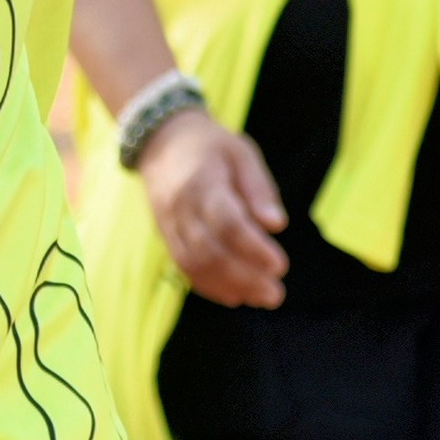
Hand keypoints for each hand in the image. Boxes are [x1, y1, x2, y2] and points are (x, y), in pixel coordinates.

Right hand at [137, 107, 289, 309]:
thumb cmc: (210, 146)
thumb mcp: (241, 153)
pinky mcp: (165, 236)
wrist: (159, 141)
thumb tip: (277, 225)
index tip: (280, 265)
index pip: (226, 222)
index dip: (252, 248)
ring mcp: (168, 224)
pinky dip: (209, 286)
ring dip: (229, 286)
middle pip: (209, 250)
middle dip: (244, 277)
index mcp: (202, 181)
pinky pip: (184, 267)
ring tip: (261, 297)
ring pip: (194, 264)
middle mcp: (180, 206)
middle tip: (275, 293)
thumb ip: (259, 188)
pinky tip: (235, 296)